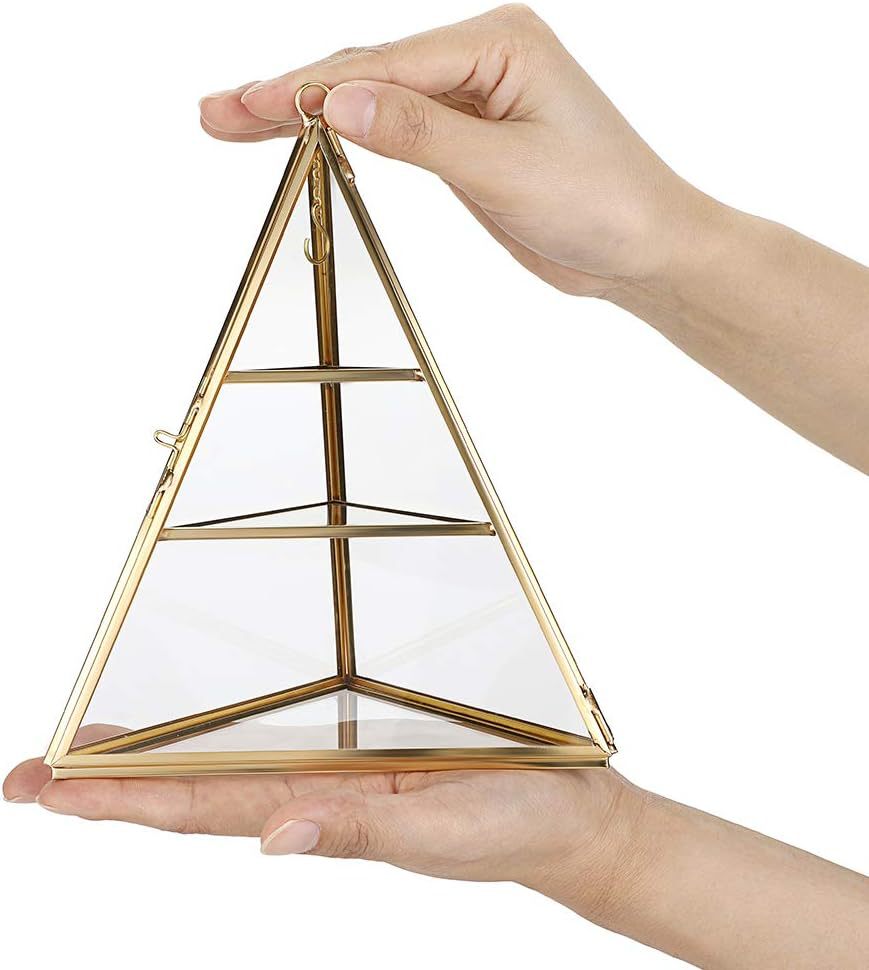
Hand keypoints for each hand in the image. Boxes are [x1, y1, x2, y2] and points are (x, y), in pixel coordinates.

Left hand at [4, 745, 644, 914]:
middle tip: (34, 774)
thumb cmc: (513, 829)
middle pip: (198, 789)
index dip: (122, 801)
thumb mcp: (442, 834)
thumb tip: (274, 842)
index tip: (46, 791)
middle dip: (113, 786)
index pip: (202, 809)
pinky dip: (231, 738)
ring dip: (161, 761)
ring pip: (232, 764)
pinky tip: (211, 734)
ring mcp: (343, 771)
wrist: (568, 816)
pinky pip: (287, 740)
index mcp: (327, 812)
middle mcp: (320, 791)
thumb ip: (362, 835)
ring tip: (99, 749)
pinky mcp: (373, 749)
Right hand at [198, 4, 702, 297]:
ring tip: (239, 123)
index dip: (310, 89)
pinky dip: (346, 138)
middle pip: (366, 73)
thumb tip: (339, 103)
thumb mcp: (508, 168)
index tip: (250, 109)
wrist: (644, 250)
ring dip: (307, 115)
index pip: (384, 64)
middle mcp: (481, 60)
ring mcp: (471, 100)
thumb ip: (421, 135)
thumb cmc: (606, 200)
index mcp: (498, 42)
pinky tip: (307, 136)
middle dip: (290, 95)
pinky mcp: (467, 142)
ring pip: (373, 102)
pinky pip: (394, 132)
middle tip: (217, 113)